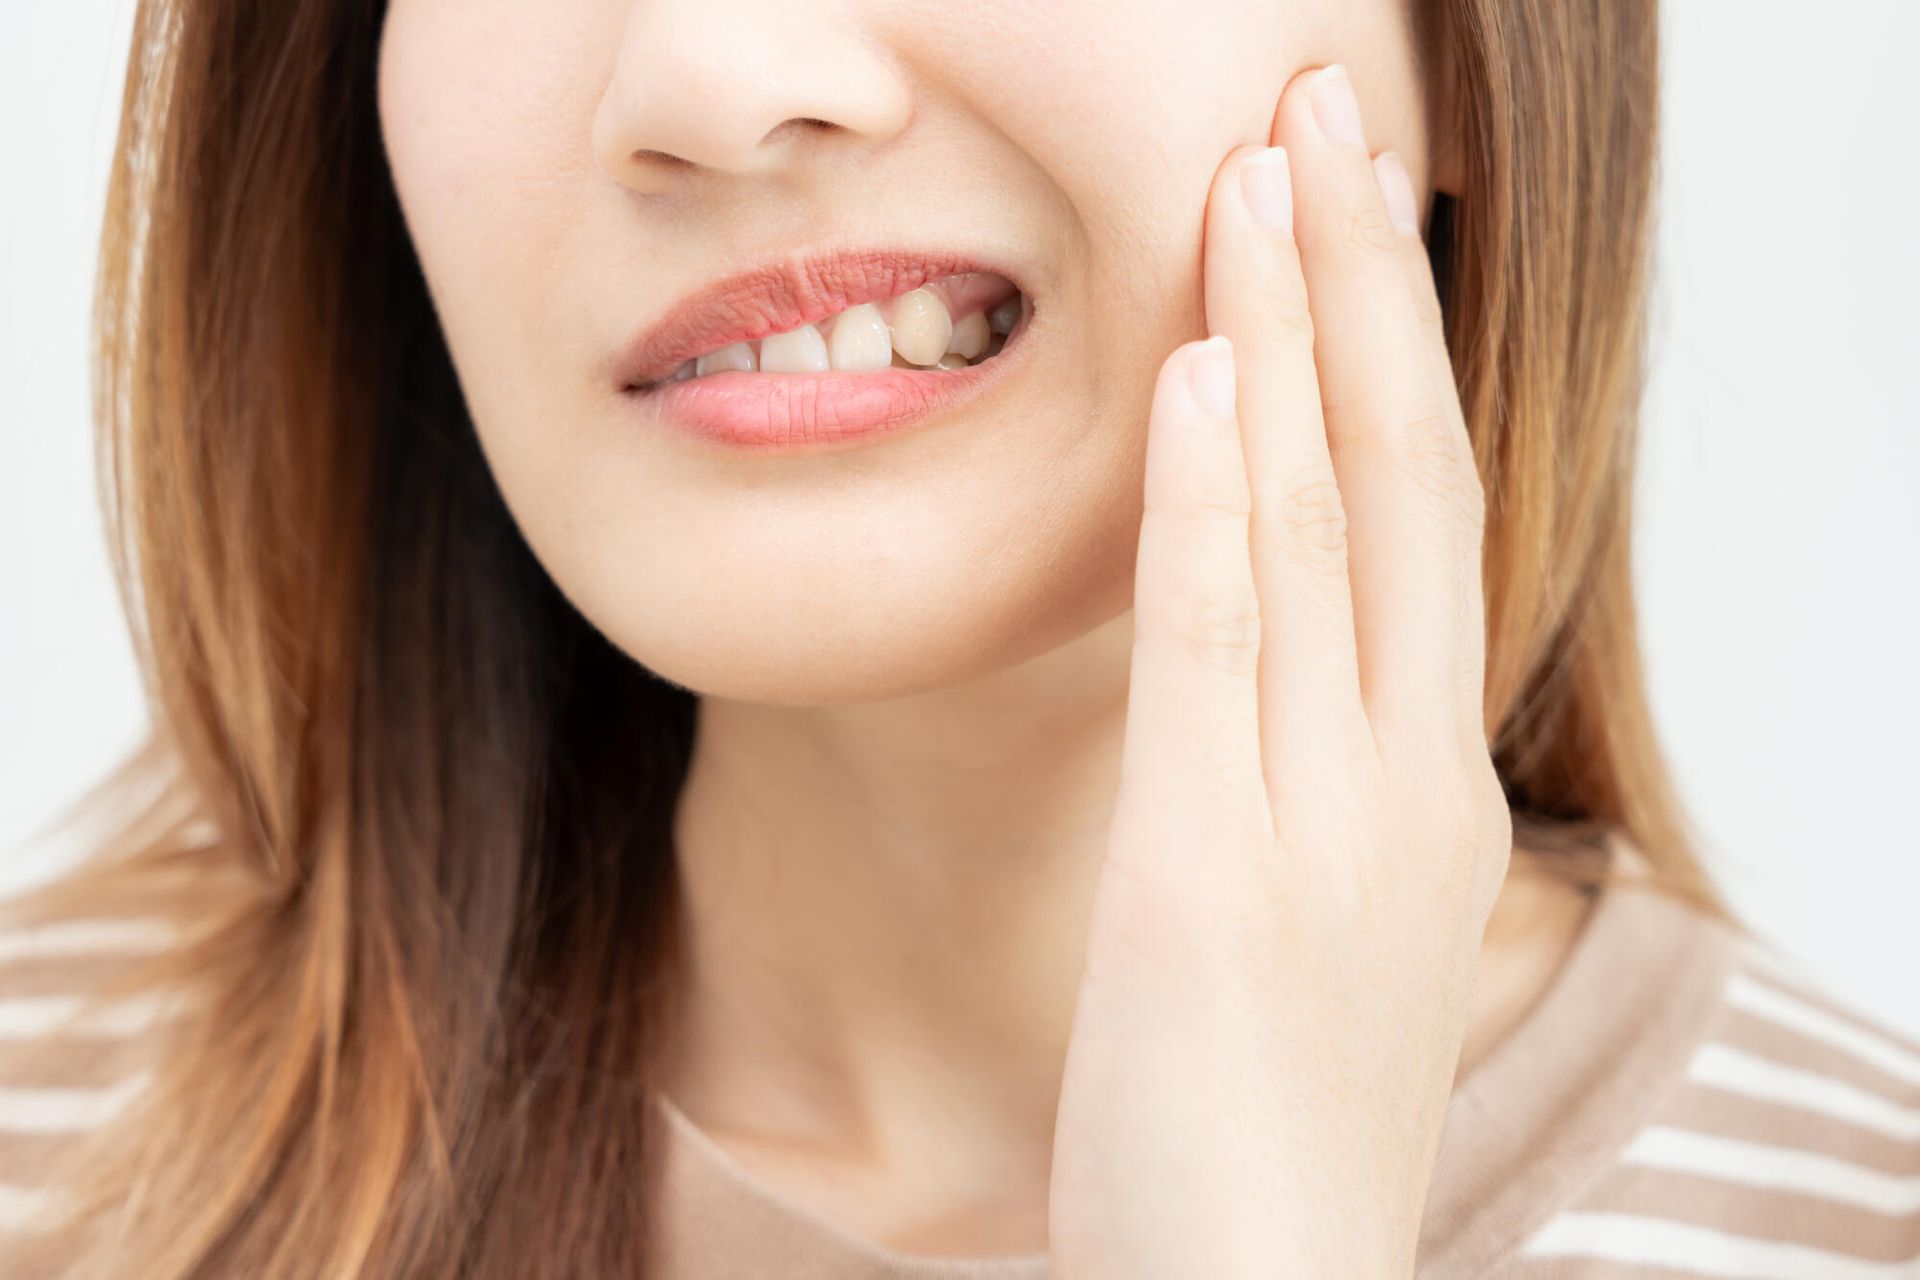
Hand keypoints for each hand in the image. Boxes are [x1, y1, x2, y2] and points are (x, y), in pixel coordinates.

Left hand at [1047, 63, 1513, 1278]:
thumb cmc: (1269, 1120)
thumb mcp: (1313, 916)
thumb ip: (1299, 772)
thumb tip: (1251, 644)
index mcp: (1427, 784)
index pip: (1421, 516)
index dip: (1389, 346)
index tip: (1348, 202)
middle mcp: (1405, 779)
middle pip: (1402, 477)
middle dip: (1363, 283)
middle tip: (1324, 108)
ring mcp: (1325, 826)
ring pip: (1329, 530)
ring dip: (1293, 337)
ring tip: (1263, 167)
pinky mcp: (1215, 881)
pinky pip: (1224, 656)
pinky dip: (1215, 506)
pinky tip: (1201, 373)